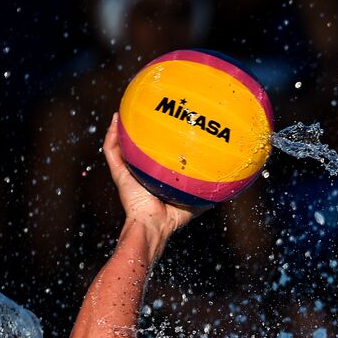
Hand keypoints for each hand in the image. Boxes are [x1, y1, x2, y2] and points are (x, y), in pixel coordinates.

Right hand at [102, 114, 204, 259]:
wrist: (153, 225)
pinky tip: (116, 120)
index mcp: (153, 178)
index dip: (156, 145)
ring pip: (120, 147)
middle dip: (136, 133)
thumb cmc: (173, 218)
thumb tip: (226, 185)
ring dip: (120, 129)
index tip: (162, 129)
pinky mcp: (119, 173)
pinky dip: (112, 135)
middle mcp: (139, 173)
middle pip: (135, 150)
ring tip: (124, 112)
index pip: (153, 158)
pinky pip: (112, 151)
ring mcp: (128, 172)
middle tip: (141, 116)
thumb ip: (207, 192)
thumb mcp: (195, 202)